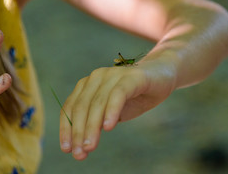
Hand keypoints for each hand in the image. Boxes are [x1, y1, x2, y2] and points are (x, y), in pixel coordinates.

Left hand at [59, 64, 173, 159]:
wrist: (161, 77)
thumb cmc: (134, 96)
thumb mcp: (112, 112)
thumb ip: (97, 122)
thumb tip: (79, 145)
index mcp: (88, 84)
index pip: (71, 107)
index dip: (67, 128)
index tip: (66, 149)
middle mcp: (97, 77)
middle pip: (82, 106)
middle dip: (79, 131)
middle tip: (79, 153)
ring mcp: (114, 74)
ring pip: (98, 102)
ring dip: (92, 126)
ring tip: (90, 146)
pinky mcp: (132, 76)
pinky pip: (118, 94)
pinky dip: (111, 110)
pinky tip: (108, 127)